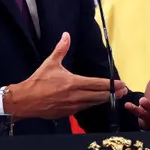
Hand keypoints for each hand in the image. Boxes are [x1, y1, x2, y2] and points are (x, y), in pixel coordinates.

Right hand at [3, 32, 127, 120]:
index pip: (97, 84)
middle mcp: (76, 96)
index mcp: (73, 82)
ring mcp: (72, 106)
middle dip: (113, 94)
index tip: (121, 84)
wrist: (26, 100)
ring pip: (93, 103)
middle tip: (123, 91)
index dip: (111, 85)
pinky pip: (84, 108)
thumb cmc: (38, 81)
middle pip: (100, 96)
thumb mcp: (50, 63)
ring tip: (114, 96)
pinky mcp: (68, 114)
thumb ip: (61, 49)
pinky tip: (95, 102)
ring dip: (104, 100)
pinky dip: (91, 104)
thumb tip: (66, 35)